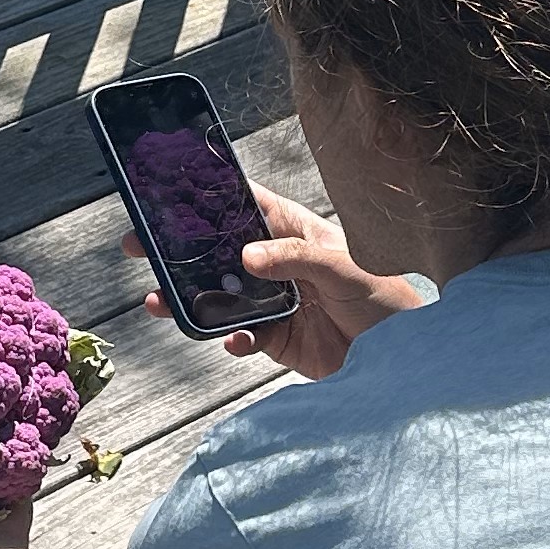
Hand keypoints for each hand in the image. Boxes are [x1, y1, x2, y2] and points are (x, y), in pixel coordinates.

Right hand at [129, 184, 420, 380]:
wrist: (410, 359)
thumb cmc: (388, 298)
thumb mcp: (345, 267)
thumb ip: (297, 258)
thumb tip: (246, 258)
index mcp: (297, 233)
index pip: (247, 205)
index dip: (209, 196)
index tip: (168, 189)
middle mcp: (281, 264)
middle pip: (220, 251)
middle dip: (180, 250)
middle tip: (139, 246)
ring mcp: (277, 302)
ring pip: (221, 296)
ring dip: (191, 299)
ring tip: (160, 302)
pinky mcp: (279, 340)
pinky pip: (241, 337)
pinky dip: (230, 340)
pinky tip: (233, 342)